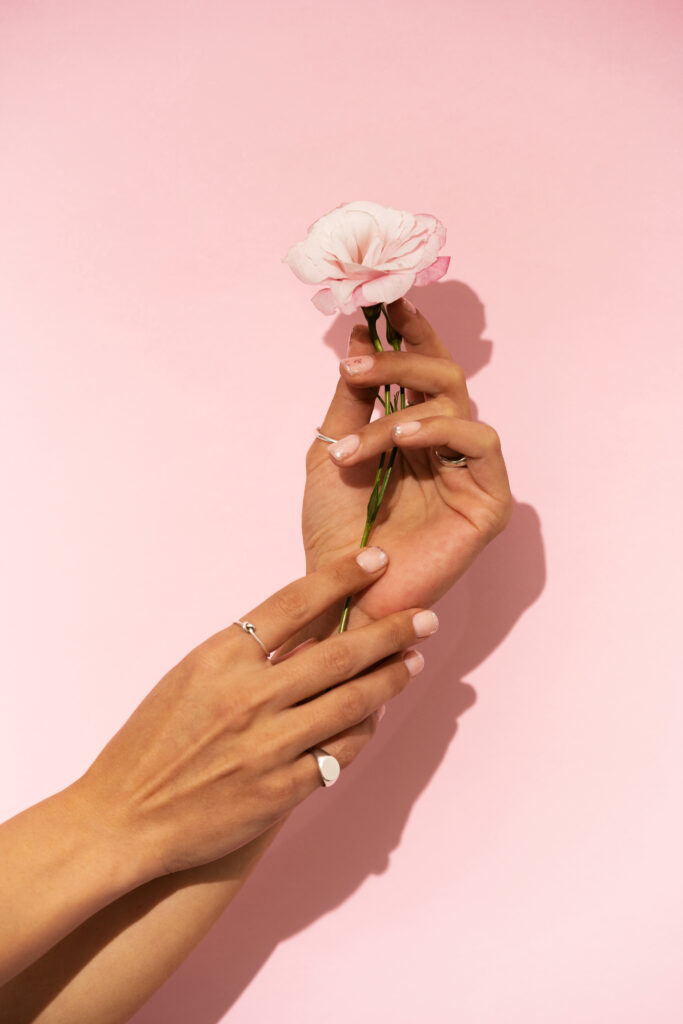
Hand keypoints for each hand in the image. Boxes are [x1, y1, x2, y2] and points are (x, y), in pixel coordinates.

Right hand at [72, 548, 436, 879]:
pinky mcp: (279, 791)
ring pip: (351, 703)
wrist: (126, 816)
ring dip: (391, 679)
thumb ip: (248, 651)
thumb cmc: (154, 740)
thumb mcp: (192, 676)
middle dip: (391, 631)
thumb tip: (311, 628)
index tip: (378, 559)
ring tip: (414, 661)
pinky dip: (363, 731)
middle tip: (425, 617)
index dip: (342, 576)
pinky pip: (339, 754)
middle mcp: (248, 697)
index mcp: (220, 657)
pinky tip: (378, 716)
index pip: (295, 602)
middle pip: (339, 653)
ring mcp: (267, 746)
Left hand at [303, 298, 511, 624]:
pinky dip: (438, 430)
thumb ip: (353, 399)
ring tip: (354, 439)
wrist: (340, 592)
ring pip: (457, 404)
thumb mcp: (332, 449)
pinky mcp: (490, 500)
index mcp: (413, 435)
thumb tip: (361, 338)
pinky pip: (480, 443)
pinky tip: (400, 440)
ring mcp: (470, 473)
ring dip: (402, 407)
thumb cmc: (335, 530)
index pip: (423, 372)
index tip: (385, 300)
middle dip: (400, 359)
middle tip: (356, 363)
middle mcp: (445, 449)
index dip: (411, 333)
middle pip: (445, 377)